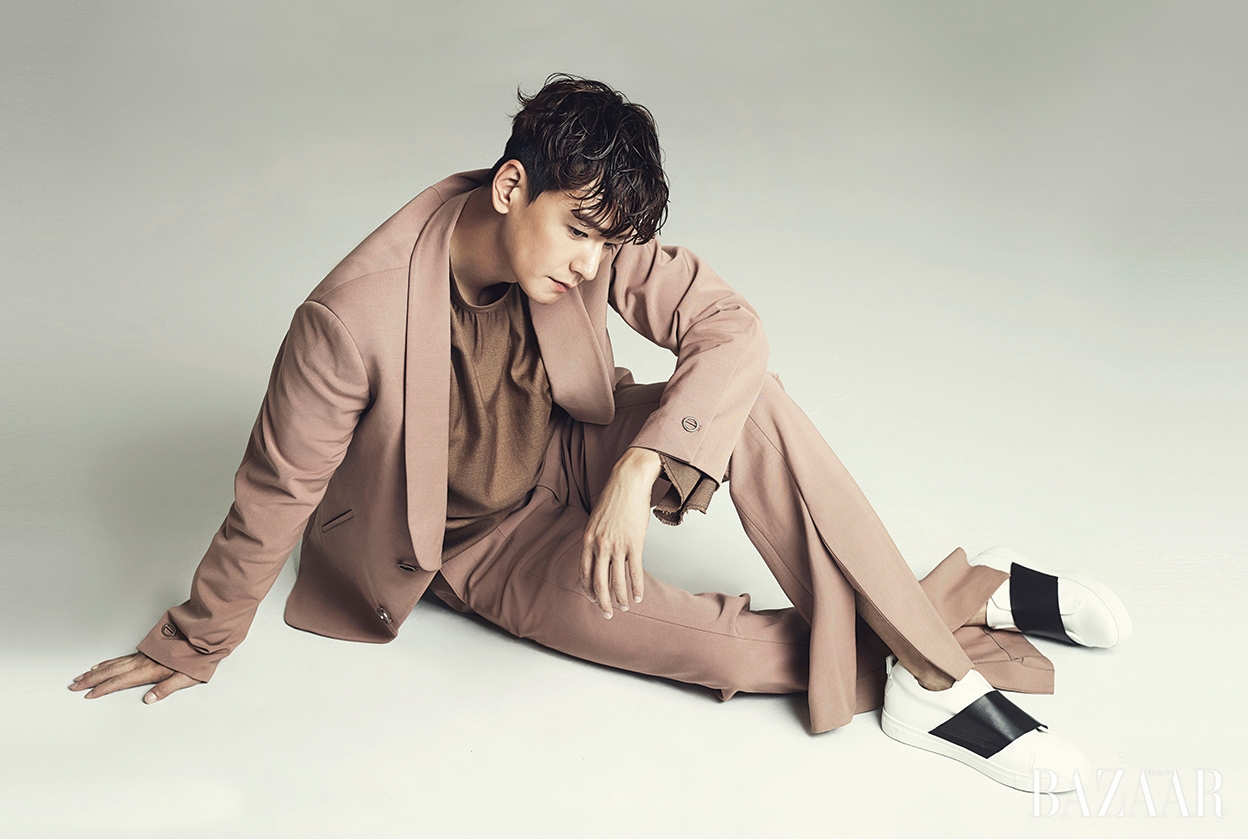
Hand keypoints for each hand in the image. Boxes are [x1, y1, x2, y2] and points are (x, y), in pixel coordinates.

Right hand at [69, 652, 198, 703]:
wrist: (204, 634)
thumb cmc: (197, 658)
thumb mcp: (187, 676)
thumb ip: (167, 688)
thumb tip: (149, 699)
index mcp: (150, 670)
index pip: (121, 681)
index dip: (103, 688)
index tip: (88, 695)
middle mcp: (142, 661)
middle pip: (111, 672)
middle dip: (91, 680)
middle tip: (73, 686)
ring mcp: (142, 655)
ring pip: (113, 664)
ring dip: (95, 672)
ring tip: (80, 677)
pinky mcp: (145, 650)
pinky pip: (121, 657)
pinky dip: (108, 662)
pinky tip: (100, 665)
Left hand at [580, 447, 661, 617]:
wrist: (628, 482)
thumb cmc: (613, 498)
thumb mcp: (596, 520)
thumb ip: (594, 539)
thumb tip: (597, 554)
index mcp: (587, 540)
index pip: (584, 573)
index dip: (588, 590)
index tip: (592, 600)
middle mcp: (599, 546)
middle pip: (598, 582)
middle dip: (602, 602)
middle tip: (606, 615)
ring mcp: (617, 546)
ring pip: (617, 581)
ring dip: (620, 598)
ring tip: (625, 607)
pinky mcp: (634, 544)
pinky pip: (634, 572)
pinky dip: (636, 587)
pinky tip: (638, 596)